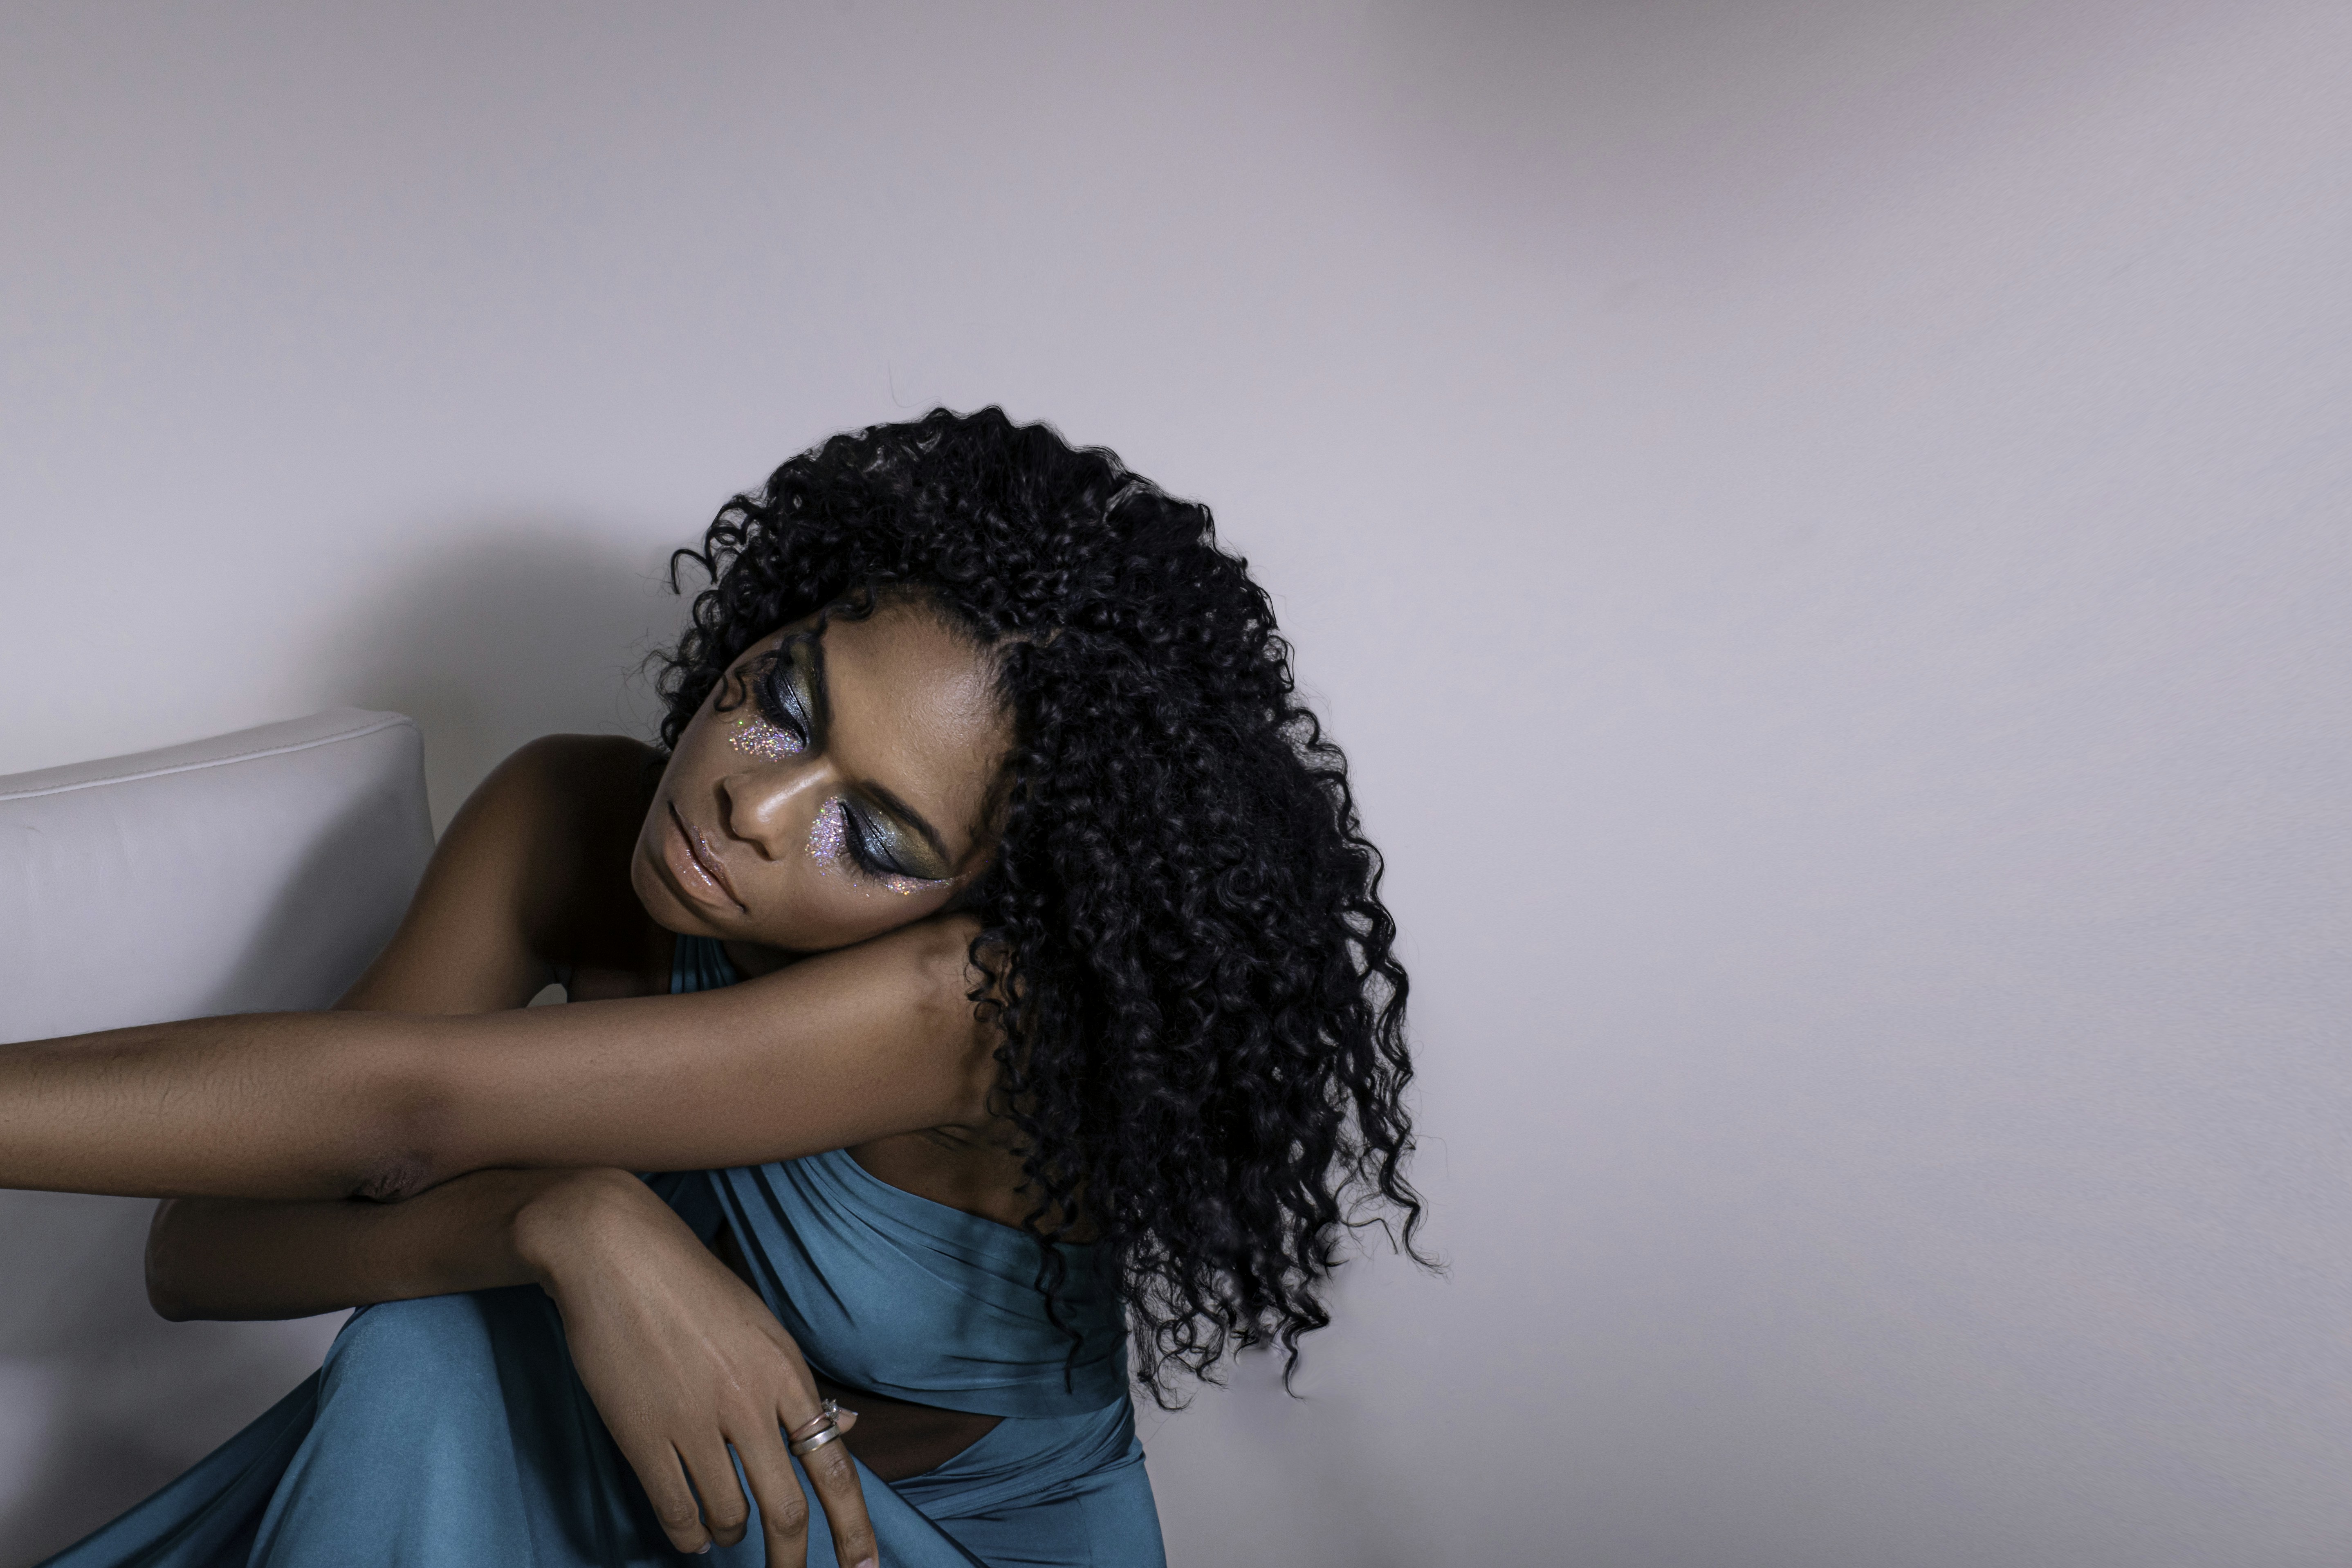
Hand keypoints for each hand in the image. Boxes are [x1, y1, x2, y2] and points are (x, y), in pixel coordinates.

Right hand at [516, 1169, 878, 1566]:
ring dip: (732, 1535)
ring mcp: (694, 1422)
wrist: (615, 1254)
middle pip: (787, 1508)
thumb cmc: (693, 1287)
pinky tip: (693, 1534)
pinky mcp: (643, 1435)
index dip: (854, 1527)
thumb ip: (798, 1386)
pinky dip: (689, 1534)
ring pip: (730, 1516)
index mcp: (785, 1373)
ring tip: (728, 1531)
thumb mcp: (762, 1327)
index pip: (834, 1465)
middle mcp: (748, 1403)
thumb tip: (844, 1427)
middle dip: (793, 1559)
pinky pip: (676, 1510)